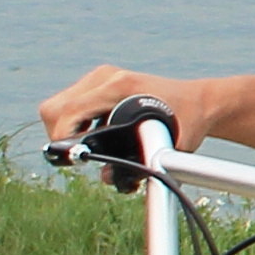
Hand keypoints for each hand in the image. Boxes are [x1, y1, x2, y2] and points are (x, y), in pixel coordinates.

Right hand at [40, 65, 212, 149]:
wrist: (200, 101)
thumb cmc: (189, 122)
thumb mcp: (170, 146)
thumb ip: (142, 164)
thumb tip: (107, 176)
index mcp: (119, 87)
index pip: (69, 111)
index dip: (62, 139)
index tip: (73, 160)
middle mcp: (106, 78)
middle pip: (54, 108)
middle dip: (59, 137)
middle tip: (76, 159)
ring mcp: (101, 78)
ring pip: (58, 106)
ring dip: (65, 131)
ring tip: (85, 150)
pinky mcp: (100, 85)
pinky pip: (70, 106)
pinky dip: (74, 125)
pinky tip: (95, 138)